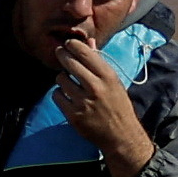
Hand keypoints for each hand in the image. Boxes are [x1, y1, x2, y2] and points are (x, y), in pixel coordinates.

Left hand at [52, 33, 156, 174]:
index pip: (86, 54)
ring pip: (60, 79)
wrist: (120, 134)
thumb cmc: (117, 105)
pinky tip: (67, 96)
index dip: (73, 45)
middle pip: (70, 63)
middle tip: (59, 52)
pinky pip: (56, 96)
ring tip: (69, 81)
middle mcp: (95, 87)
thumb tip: (88, 41)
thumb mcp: (114, 82)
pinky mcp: (73, 115)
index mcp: (108, 77)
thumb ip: (99, 62)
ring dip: (62, 78)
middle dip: (62, 55)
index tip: (68, 43)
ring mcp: (83, 102)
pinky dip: (59, 94)